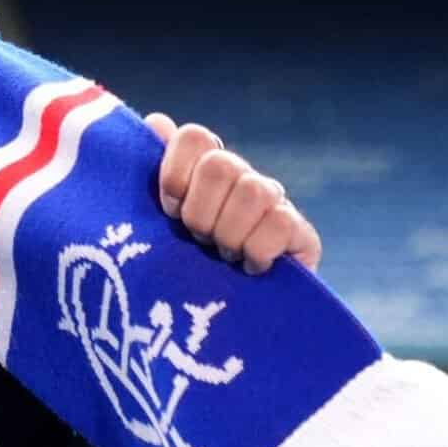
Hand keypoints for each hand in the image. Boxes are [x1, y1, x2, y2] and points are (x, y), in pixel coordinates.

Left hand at [143, 114, 320, 276]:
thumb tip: (157, 122)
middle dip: (201, 212)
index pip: (196, 137)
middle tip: (198, 239)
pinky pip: (282, 222)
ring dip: (229, 233)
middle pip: (221, 164)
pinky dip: (258, 249)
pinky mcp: (300, 235)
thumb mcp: (151, 226)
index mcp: (203, 168)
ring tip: (223, 256)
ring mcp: (273, 203)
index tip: (169, 211)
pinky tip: (250, 268)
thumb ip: (147, 174)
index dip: (176, 175)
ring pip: (253, 190)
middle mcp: (240, 178)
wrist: (221, 323)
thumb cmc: (177, 271)